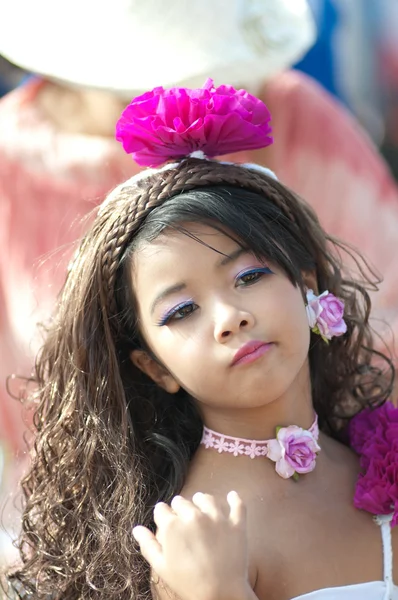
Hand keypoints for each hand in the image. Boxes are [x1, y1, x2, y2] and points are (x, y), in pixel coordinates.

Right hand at [133, 491, 254, 599]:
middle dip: (180, 509)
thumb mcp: (161, 567)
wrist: (221, 594)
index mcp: (172, 526)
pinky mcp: (235, 523)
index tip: (166, 523)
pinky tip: (231, 496)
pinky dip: (234, 499)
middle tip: (183, 522)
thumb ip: (148, 545)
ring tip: (201, 508)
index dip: (162, 516)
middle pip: (181, 501)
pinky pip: (237, 504)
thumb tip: (137, 529)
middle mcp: (193, 516)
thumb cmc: (188, 583)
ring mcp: (216, 517)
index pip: (161, 509)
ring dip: (201, 501)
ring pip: (205, 498)